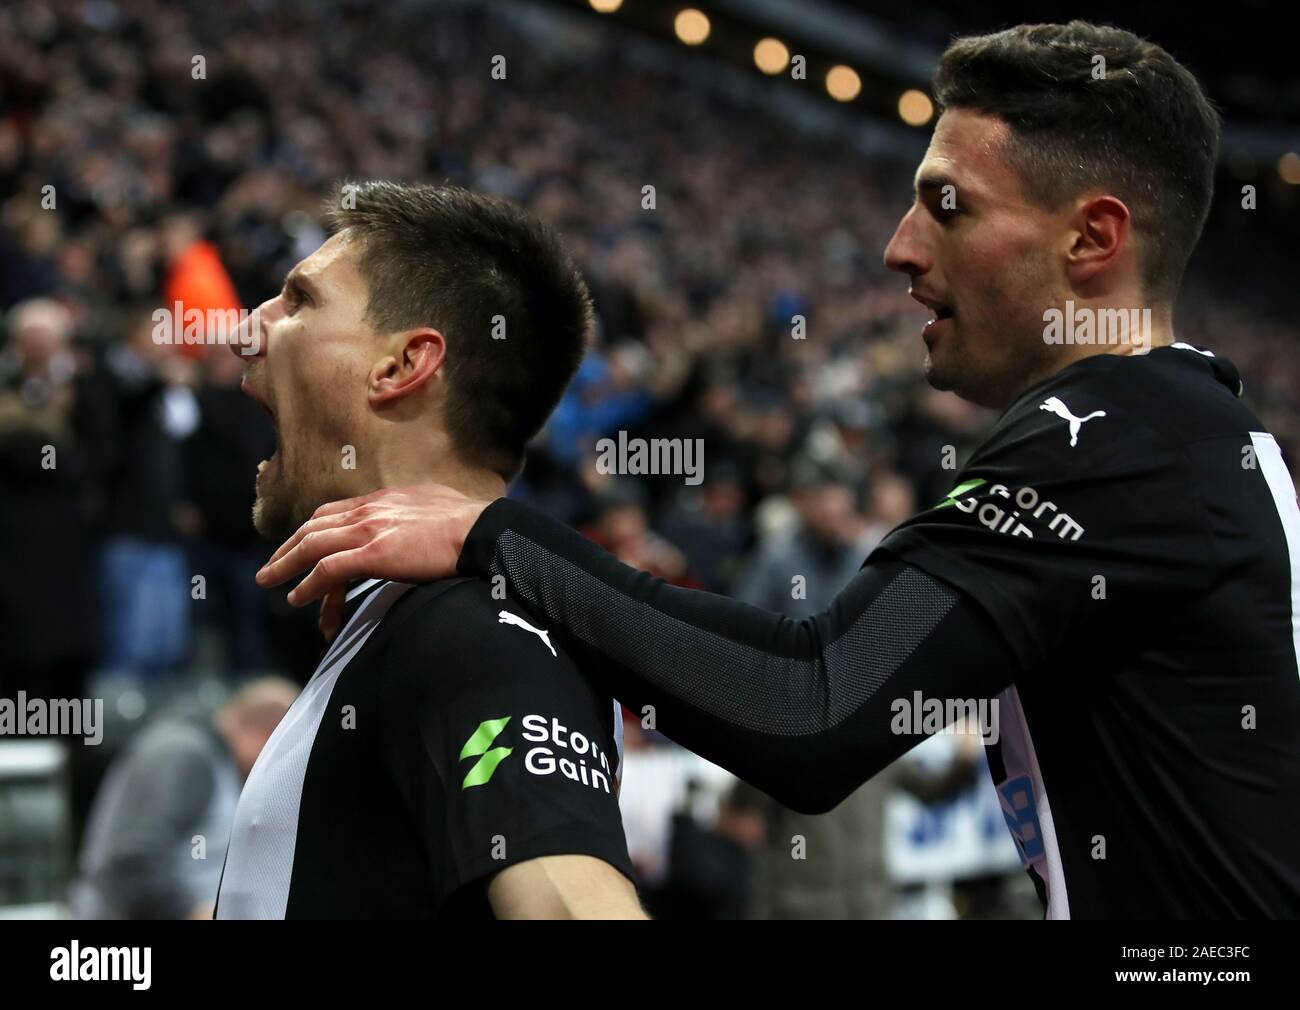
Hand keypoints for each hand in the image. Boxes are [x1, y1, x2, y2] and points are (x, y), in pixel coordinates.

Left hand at [256, 485, 494, 637]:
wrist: (482, 530)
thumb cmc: (471, 524)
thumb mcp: (436, 506)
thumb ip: (417, 512)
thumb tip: (420, 521)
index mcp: (384, 499)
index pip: (333, 512)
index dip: (310, 530)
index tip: (299, 544)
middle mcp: (370, 510)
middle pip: (314, 528)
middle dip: (288, 548)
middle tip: (271, 567)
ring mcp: (370, 531)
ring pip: (313, 546)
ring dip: (286, 566)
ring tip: (270, 582)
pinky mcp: (375, 554)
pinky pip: (329, 569)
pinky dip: (309, 584)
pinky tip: (298, 597)